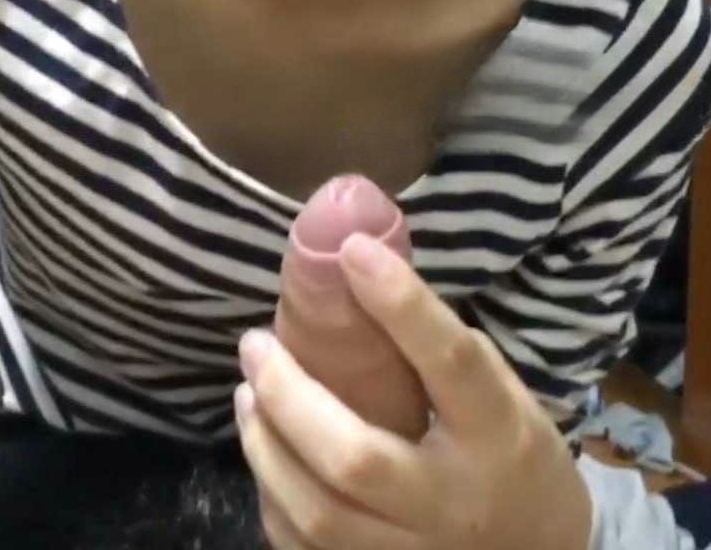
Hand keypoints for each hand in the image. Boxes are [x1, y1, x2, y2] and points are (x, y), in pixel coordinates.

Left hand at [235, 233, 592, 549]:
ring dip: (266, 446)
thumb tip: (368, 283)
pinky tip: (266, 453)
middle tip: (255, 344)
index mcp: (497, 434)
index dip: (401, 303)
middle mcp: (454, 502)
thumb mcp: (504, 395)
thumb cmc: (517, 457)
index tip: (353, 250)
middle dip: (288, 395)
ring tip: (247, 393)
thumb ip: (444, 354)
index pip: (450, 362)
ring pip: (319, 515)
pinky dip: (274, 499)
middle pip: (356, 458)